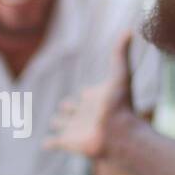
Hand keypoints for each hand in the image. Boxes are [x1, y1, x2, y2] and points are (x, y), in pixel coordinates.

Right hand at [44, 30, 134, 159]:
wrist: (119, 133)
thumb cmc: (121, 105)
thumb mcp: (121, 74)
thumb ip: (121, 53)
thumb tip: (129, 29)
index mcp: (94, 100)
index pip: (87, 95)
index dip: (86, 94)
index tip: (86, 93)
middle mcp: (84, 114)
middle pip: (73, 109)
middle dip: (69, 108)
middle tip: (65, 107)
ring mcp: (75, 128)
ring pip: (63, 124)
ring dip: (59, 123)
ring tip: (55, 123)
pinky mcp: (68, 141)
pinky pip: (55, 143)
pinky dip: (49, 143)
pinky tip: (45, 144)